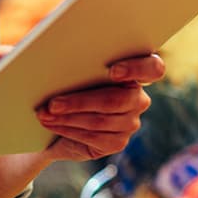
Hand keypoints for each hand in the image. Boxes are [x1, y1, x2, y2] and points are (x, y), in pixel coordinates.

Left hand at [37, 53, 164, 161]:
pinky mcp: (117, 142)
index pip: (153, 68)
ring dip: (67, 117)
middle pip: (117, 100)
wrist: (59, 119)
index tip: (113, 72)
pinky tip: (51, 124)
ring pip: (100, 120)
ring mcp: (130, 122)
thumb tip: (55, 55)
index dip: (137, 68)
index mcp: (134, 71)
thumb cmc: (66, 84)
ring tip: (44, 114)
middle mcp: (138, 98)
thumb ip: (76, 61)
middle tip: (53, 103)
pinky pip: (93, 137)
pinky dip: (68, 129)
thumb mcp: (72, 70)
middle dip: (80, 101)